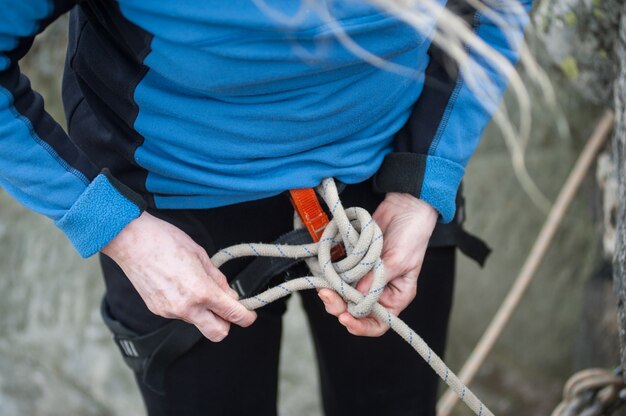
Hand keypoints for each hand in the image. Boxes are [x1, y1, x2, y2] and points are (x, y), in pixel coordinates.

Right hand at [101, 212, 256, 341]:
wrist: (131, 240)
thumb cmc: (165, 240)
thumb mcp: (201, 255)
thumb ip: (217, 279)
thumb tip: (230, 294)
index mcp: (201, 291)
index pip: (233, 314)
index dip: (247, 316)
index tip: (249, 314)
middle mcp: (186, 307)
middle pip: (217, 333)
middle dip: (227, 323)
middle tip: (227, 307)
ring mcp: (170, 311)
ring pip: (198, 322)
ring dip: (205, 312)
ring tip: (196, 285)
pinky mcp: (157, 310)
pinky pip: (181, 315)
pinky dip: (187, 306)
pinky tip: (180, 286)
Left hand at [318, 192, 437, 335]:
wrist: (404, 206)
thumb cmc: (412, 234)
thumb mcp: (399, 258)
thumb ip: (378, 277)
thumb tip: (357, 294)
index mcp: (395, 297)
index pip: (379, 323)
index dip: (361, 326)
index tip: (346, 319)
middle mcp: (378, 290)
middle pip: (356, 310)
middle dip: (340, 306)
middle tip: (327, 295)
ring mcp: (364, 276)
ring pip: (344, 294)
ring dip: (332, 292)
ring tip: (323, 285)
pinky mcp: (353, 261)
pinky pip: (339, 274)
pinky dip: (330, 276)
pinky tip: (324, 272)